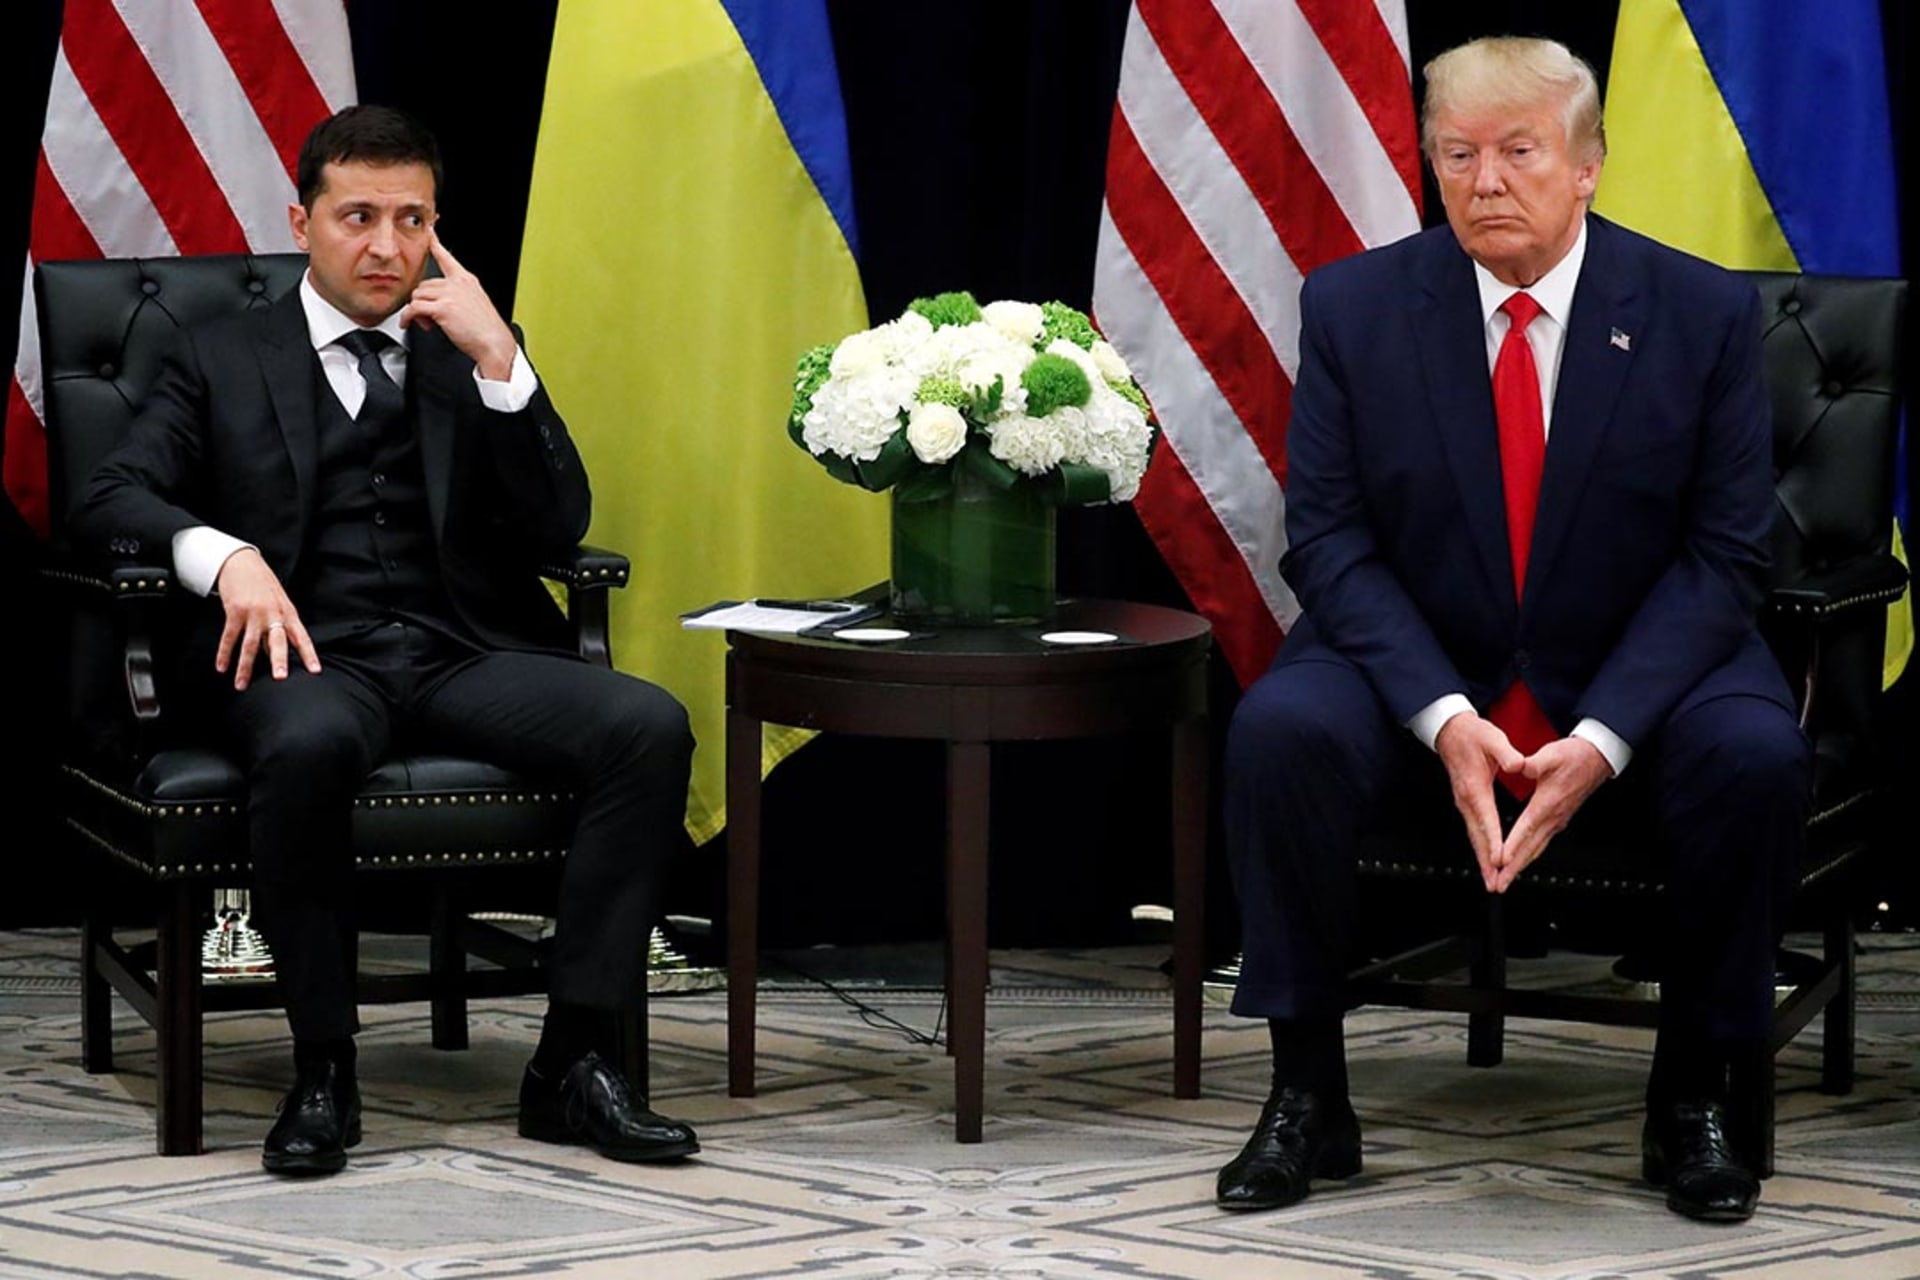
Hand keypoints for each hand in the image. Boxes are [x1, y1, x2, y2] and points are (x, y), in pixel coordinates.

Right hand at [213, 548, 319, 689]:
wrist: (242, 562)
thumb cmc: (263, 585)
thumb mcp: (279, 604)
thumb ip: (279, 628)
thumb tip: (275, 654)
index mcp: (288, 613)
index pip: (301, 637)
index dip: (309, 654)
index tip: (315, 671)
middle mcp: (273, 614)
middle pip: (277, 641)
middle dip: (278, 660)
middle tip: (280, 678)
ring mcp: (253, 613)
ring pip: (250, 644)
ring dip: (245, 667)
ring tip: (241, 685)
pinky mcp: (235, 611)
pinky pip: (229, 637)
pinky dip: (224, 653)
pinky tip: (222, 667)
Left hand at [398, 229, 518, 379]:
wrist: (495, 344)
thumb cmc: (487, 331)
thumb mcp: (475, 306)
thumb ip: (457, 298)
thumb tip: (437, 304)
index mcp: (467, 281)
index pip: (447, 257)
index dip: (436, 243)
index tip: (430, 231)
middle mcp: (458, 284)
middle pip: (424, 284)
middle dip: (423, 301)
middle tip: (429, 318)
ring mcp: (450, 294)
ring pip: (417, 295)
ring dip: (417, 311)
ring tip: (428, 323)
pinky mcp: (442, 308)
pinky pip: (414, 308)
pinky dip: (408, 317)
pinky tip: (410, 324)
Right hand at [1434, 711, 1524, 891]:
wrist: (1449, 730)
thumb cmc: (1472, 734)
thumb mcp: (1492, 737)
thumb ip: (1507, 752)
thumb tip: (1519, 764)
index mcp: (1475, 786)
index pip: (1487, 818)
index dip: (1494, 840)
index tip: (1499, 859)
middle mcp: (1466, 799)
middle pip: (1477, 836)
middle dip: (1486, 862)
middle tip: (1494, 883)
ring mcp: (1464, 803)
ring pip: (1474, 837)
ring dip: (1482, 860)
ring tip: (1491, 879)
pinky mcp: (1466, 803)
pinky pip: (1473, 830)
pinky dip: (1480, 847)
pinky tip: (1486, 858)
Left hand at [1489, 737, 1612, 892]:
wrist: (1597, 758)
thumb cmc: (1574, 756)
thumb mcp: (1550, 755)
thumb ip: (1532, 763)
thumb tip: (1517, 766)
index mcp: (1547, 803)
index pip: (1526, 829)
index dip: (1513, 846)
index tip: (1500, 861)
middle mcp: (1553, 817)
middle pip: (1530, 848)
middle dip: (1513, 869)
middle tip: (1498, 884)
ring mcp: (1557, 821)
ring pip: (1536, 849)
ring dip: (1520, 866)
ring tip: (1506, 879)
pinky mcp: (1559, 819)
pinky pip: (1541, 843)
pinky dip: (1529, 855)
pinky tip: (1522, 860)